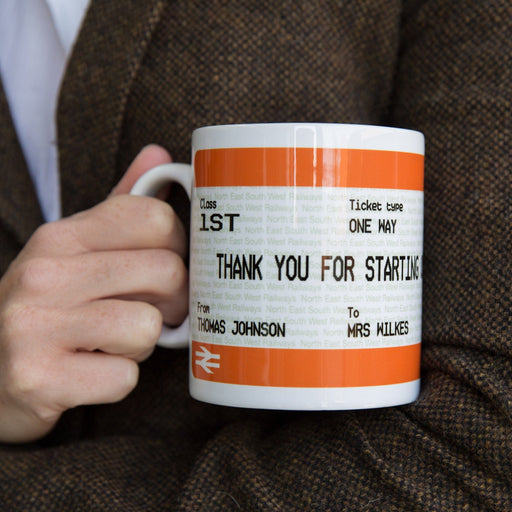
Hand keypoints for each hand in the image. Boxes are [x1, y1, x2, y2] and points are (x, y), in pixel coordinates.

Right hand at [0, 145, 187, 442]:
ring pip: (147, 327)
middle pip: (167, 272)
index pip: (157, 219)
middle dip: (170, 302)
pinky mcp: (38, 380)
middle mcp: (46, 273)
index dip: (177, 248)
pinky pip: (124, 378)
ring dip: (140, 344)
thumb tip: (158, 155)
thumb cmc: (44, 306)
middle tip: (145, 312)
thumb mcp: (72, 251)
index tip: (162, 267)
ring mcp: (36, 327)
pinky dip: (117, 381)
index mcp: (62, 236)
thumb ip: (119, 206)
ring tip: (109, 343)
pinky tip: (89, 372)